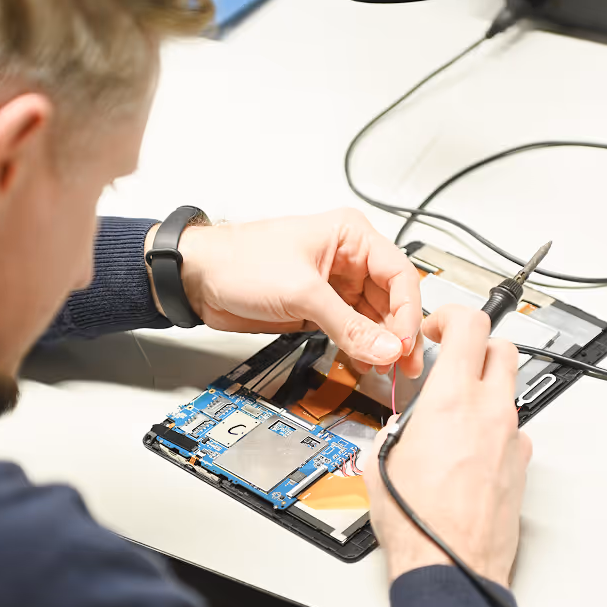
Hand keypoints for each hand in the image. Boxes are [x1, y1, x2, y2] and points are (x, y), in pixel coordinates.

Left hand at [151, 209, 422, 376]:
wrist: (198, 279)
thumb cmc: (239, 261)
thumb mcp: (302, 292)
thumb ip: (348, 324)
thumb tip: (387, 348)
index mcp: (351, 236)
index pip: (399, 274)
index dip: (408, 312)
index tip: (406, 344)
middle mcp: (347, 259)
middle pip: (391, 299)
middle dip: (398, 333)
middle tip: (404, 365)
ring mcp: (334, 286)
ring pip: (373, 318)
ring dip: (380, 344)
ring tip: (385, 369)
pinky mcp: (318, 309)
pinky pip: (350, 330)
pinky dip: (359, 348)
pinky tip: (364, 362)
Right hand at [364, 305, 531, 587]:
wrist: (449, 562)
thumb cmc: (416, 520)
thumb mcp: (383, 460)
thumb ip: (396, 430)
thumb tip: (398, 429)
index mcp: (450, 402)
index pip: (470, 327)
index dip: (452, 316)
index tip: (437, 327)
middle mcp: (489, 413)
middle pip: (502, 349)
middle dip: (478, 345)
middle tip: (455, 357)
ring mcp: (510, 439)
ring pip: (508, 391)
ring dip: (484, 388)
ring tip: (455, 411)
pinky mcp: (521, 465)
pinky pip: (512, 430)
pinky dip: (494, 428)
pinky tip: (469, 450)